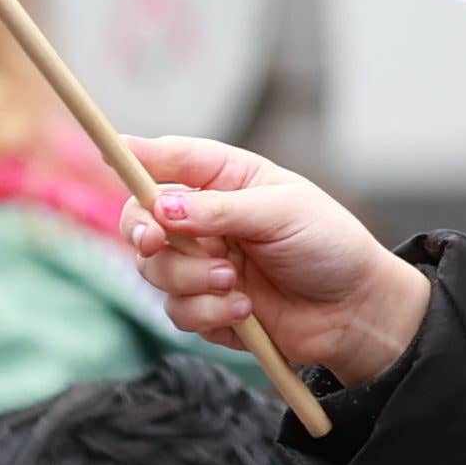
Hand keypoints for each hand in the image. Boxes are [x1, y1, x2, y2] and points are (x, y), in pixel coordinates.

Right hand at [129, 137, 429, 386]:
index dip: (134, 156)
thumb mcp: (282, 213)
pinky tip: (244, 311)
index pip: (168, 160)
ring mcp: (203, 266)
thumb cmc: (330, 246)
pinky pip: (177, 311)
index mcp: (225, 181)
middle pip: (141, 221)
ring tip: (236, 284)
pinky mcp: (207, 308)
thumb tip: (164, 208)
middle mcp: (205, 221)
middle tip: (158, 243)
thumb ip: (221, 210)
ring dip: (190, 279)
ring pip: (154, 271)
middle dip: (144, 233)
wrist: (357, 312)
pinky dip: (206, 312)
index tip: (107, 152)